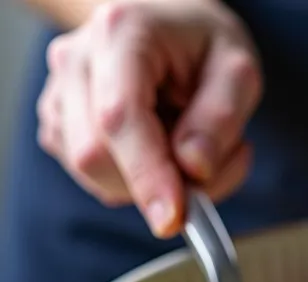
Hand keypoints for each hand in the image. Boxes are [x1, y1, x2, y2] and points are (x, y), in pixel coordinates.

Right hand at [37, 0, 261, 236]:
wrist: (168, 28)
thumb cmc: (204, 46)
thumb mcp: (237, 71)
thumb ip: (221, 118)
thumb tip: (194, 169)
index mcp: (122, 35)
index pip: (120, 118)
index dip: (147, 175)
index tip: (174, 218)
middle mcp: (77, 61)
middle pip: (97, 156)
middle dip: (158, 183)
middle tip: (213, 166)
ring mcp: (61, 95)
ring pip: (95, 176)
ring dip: (154, 185)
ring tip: (192, 149)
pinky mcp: (62, 127)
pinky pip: (99, 181)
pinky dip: (141, 184)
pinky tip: (165, 153)